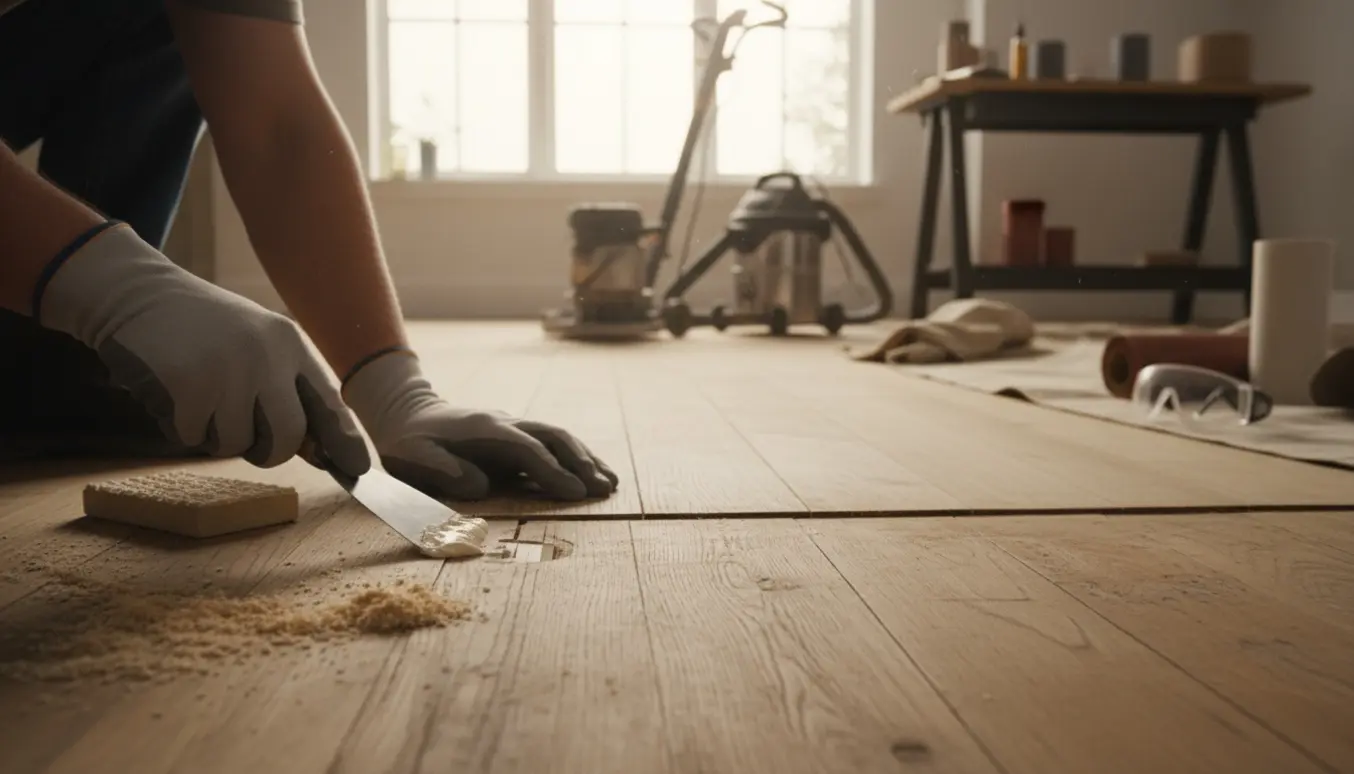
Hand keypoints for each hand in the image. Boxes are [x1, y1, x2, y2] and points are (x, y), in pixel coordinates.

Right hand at [36, 223, 369, 476]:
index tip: (358, 468)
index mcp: (290, 343)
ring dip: (216, 434)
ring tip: (200, 395)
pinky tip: (174, 393)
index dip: (345, 439)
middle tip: (249, 441)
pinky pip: (195, 438)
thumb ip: (288, 389)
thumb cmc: (204, 328)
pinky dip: (182, 426)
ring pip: (235, 444)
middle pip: (287, 437)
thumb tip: (320, 450)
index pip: (330, 401)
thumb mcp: (257, 344)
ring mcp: (228, 370)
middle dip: (269, 452)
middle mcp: (267, 356)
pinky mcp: (188, 386)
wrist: (138, 294)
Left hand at [343, 351, 617, 500]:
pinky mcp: (517, 436)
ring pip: (558, 437)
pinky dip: (576, 457)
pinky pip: (552, 443)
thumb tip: (481, 484)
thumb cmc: (409, 443)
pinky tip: (592, 473)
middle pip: (552, 437)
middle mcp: (505, 423)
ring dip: (585, 458)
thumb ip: (443, 470)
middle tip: (604, 488)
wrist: (408, 414)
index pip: (527, 449)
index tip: (575, 492)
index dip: (552, 470)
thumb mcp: (412, 457)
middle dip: (580, 462)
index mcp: (484, 430)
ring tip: (610, 482)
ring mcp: (514, 426)